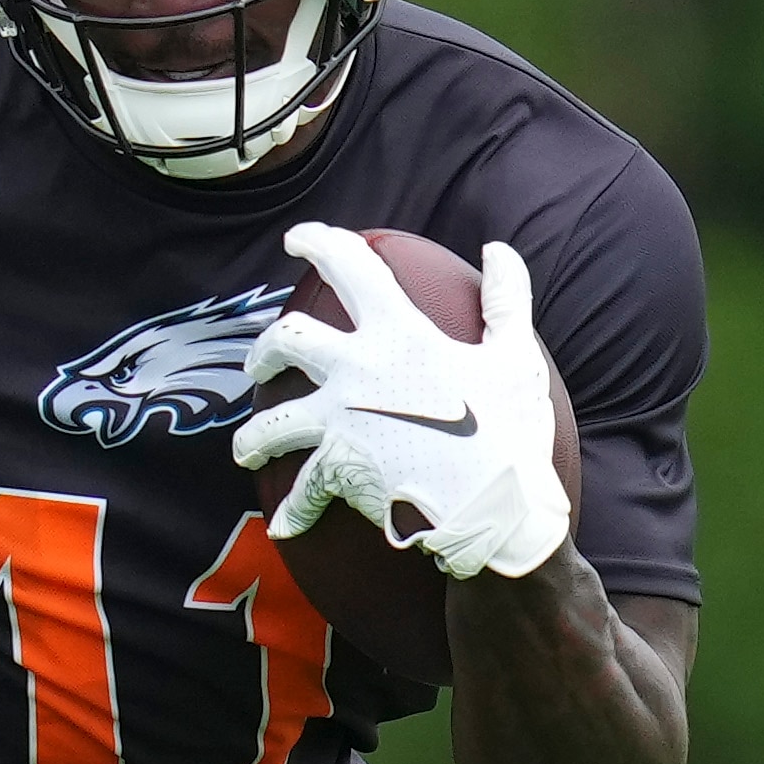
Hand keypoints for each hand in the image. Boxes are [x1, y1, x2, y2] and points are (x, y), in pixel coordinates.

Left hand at [232, 224, 572, 582]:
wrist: (495, 506)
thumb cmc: (511, 430)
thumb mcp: (516, 356)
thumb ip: (506, 299)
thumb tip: (498, 251)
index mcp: (398, 332)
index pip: (348, 266)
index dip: (318, 242)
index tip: (300, 239)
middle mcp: (356, 369)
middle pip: (287, 341)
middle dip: (266, 346)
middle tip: (262, 357)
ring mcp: (340, 420)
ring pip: (272, 422)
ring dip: (254, 436)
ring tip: (247, 448)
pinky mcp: (338, 469)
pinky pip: (302, 490)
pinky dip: (293, 511)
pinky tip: (285, 524)